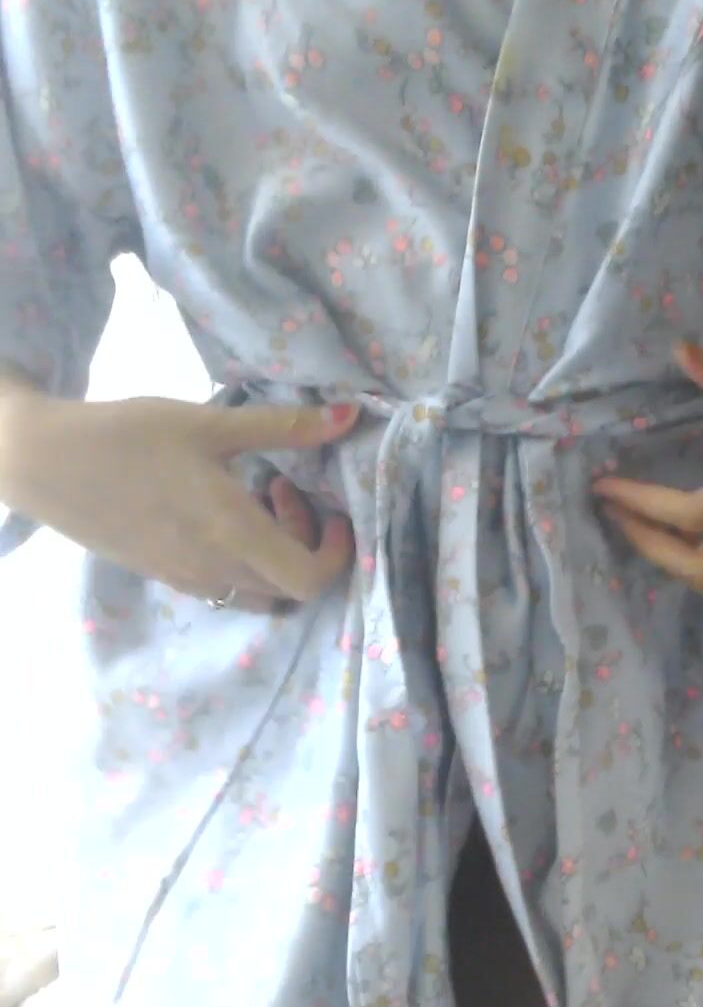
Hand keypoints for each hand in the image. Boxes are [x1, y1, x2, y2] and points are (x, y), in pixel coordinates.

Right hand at [0, 386, 361, 611]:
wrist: (48, 465)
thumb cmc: (130, 436)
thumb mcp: (211, 424)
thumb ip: (285, 426)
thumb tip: (350, 416)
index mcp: (233, 533)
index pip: (312, 581)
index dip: (340, 554)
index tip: (334, 510)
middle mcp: (216, 570)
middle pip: (292, 588)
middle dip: (309, 544)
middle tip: (288, 488)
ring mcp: (189, 580)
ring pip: (261, 590)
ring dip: (276, 553)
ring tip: (256, 496)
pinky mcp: (168, 577)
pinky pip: (228, 586)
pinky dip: (245, 558)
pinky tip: (221, 507)